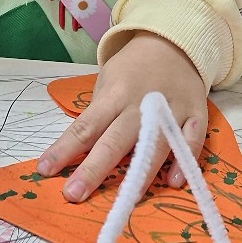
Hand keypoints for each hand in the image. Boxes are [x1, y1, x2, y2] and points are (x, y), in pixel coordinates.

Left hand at [37, 33, 207, 202]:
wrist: (174, 42)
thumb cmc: (133, 68)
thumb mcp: (107, 81)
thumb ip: (98, 114)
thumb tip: (78, 152)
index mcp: (114, 95)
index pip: (85, 126)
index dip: (65, 149)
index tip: (45, 170)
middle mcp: (140, 105)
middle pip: (115, 141)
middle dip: (93, 169)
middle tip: (74, 194)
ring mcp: (171, 109)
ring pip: (154, 144)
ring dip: (140, 173)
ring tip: (125, 200)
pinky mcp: (196, 114)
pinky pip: (192, 140)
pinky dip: (184, 160)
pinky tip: (173, 181)